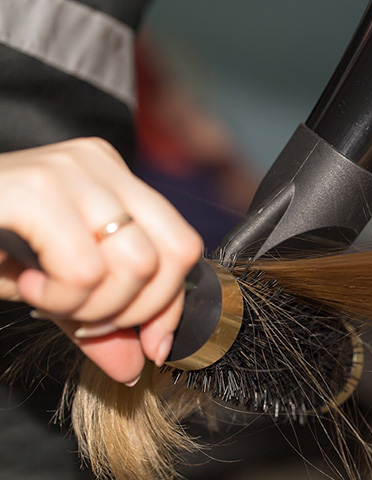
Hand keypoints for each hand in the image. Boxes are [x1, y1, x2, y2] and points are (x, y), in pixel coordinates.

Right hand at [0, 138, 202, 384]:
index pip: (182, 245)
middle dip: (132, 311)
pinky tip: (28, 283)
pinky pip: (85, 270)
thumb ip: (100, 321)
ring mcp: (68, 171)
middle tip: (82, 317)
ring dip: (91, 306)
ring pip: (135, 265)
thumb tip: (136, 365)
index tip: (150, 344)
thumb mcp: (55, 288)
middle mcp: (99, 165)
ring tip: (46, 296)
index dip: (171, 305)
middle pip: (167, 256)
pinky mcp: (33, 190)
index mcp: (115, 179)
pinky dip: (60, 298)